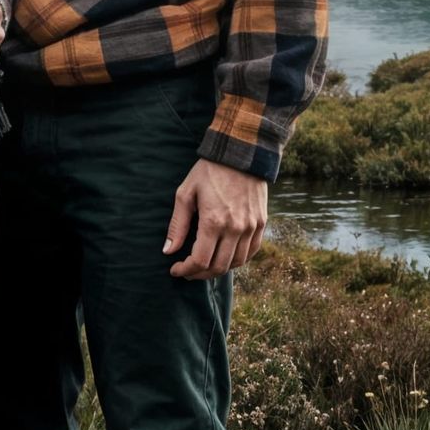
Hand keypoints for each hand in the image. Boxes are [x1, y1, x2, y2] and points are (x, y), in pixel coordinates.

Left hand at [164, 159, 267, 279]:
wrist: (240, 155)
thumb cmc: (208, 172)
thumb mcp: (185, 193)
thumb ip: (178, 225)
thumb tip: (168, 250)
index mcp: (214, 221)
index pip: (200, 260)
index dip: (186, 270)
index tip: (175, 270)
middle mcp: (235, 229)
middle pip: (218, 267)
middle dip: (199, 274)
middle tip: (187, 272)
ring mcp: (251, 228)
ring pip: (236, 263)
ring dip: (218, 270)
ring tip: (203, 266)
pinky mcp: (261, 224)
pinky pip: (251, 252)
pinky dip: (237, 260)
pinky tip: (224, 257)